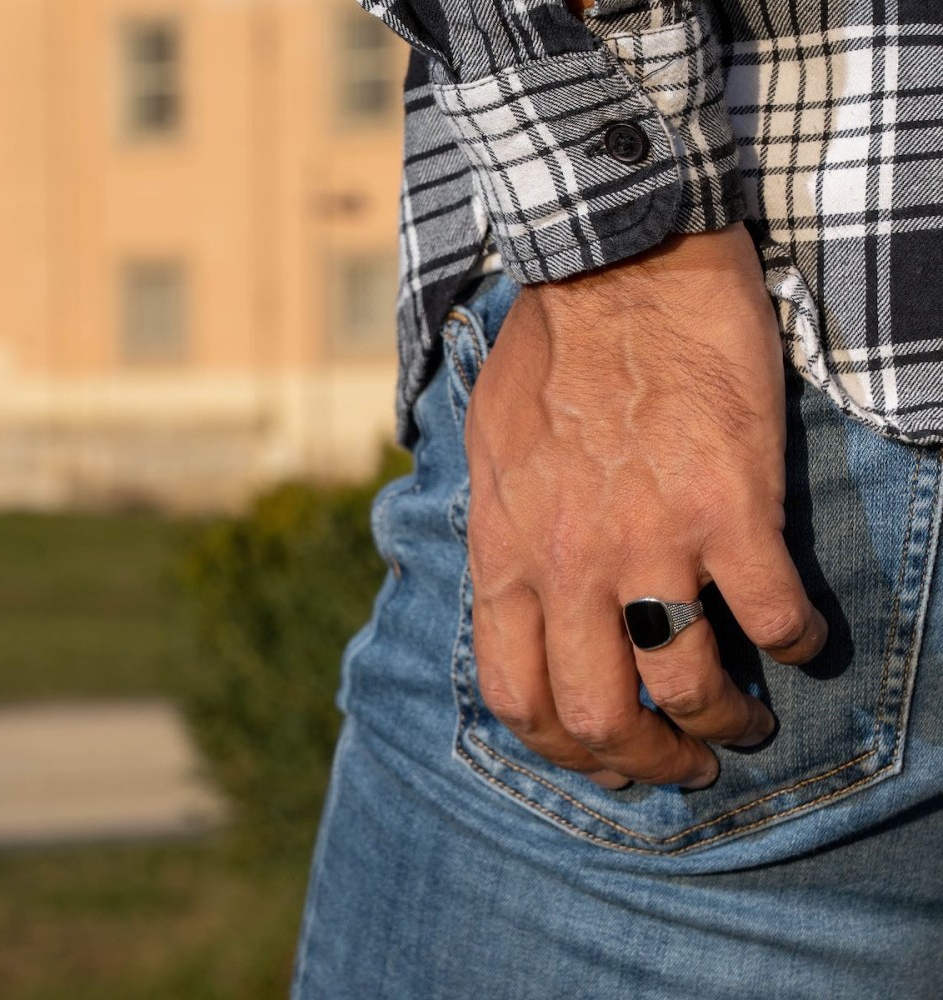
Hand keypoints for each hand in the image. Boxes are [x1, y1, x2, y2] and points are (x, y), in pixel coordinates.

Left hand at [463, 223, 827, 789]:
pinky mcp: (728, 505)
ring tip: (745, 719)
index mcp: (507, 554)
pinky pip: (772, 613)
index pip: (517, 697)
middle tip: (682, 764)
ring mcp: (650, 537)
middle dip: (647, 761)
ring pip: (689, 683)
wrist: (615, 266)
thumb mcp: (485, 455)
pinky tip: (802, 638)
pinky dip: (796, 643)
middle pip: (601, 715)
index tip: (604, 758)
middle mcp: (571, 563)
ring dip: (726, 722)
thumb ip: (498, 537)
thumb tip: (513, 598)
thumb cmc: (549, 355)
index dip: (563, 751)